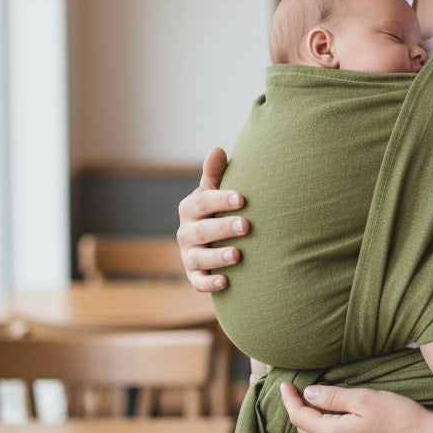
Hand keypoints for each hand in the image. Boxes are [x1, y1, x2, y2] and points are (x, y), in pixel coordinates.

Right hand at [176, 146, 247, 291]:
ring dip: (217, 257)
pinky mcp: (194, 275)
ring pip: (198, 258)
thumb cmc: (219, 209)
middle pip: (200, 231)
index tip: (243, 198)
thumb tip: (217, 149)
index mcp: (190, 208)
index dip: (221, 200)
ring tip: (238, 255)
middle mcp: (185, 232)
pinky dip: (209, 283)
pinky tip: (226, 282)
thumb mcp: (215, 190)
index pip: (202, 202)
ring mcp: (189, 255)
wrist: (216, 240)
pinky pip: (198, 282)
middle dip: (222, 228)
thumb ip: (215, 173)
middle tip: (246, 225)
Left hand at [279, 382, 432, 432]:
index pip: (300, 417)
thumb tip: (309, 394)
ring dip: (311, 422)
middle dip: (296, 410)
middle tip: (294, 391)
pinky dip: (326, 430)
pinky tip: (334, 419)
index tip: (284, 384)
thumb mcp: (365, 399)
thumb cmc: (400, 417)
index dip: (289, 400)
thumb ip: (334, 397)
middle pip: (306, 431)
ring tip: (311, 403)